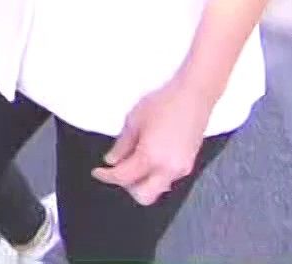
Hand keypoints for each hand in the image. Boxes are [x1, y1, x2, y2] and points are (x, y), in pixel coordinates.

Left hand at [92, 78, 212, 204]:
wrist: (193, 95)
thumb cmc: (164, 103)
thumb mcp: (134, 121)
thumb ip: (121, 145)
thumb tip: (112, 160)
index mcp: (151, 158)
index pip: (123, 178)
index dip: (107, 176)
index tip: (98, 172)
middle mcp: (168, 169)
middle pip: (143, 196)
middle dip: (127, 187)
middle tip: (117, 171)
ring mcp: (181, 169)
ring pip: (157, 190)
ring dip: (143, 183)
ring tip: (133, 162)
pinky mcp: (189, 164)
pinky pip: (167, 180)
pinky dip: (155, 176)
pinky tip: (149, 158)